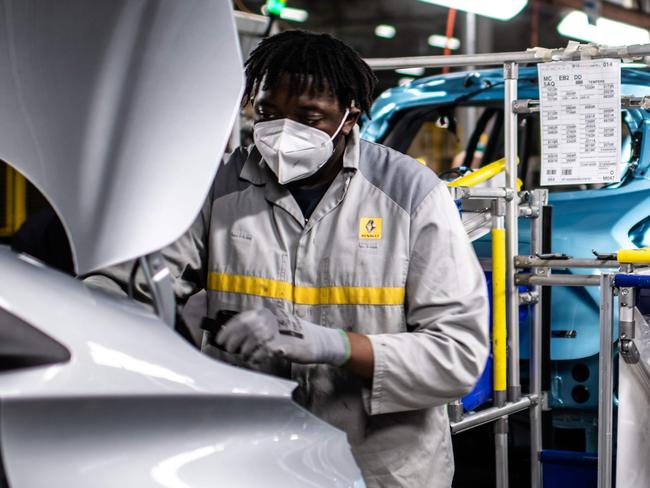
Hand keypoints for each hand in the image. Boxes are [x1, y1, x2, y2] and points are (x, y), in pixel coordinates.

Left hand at [216, 307, 349, 365]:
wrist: (317, 341)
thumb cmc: (293, 335)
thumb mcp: (274, 326)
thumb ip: (256, 329)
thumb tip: (233, 337)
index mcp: (267, 312)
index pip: (241, 318)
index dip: (228, 330)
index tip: (219, 339)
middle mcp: (271, 318)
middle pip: (244, 329)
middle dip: (233, 341)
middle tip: (231, 350)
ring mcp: (278, 330)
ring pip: (252, 340)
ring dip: (245, 351)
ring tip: (246, 357)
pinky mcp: (284, 343)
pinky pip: (263, 351)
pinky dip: (256, 357)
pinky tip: (256, 361)